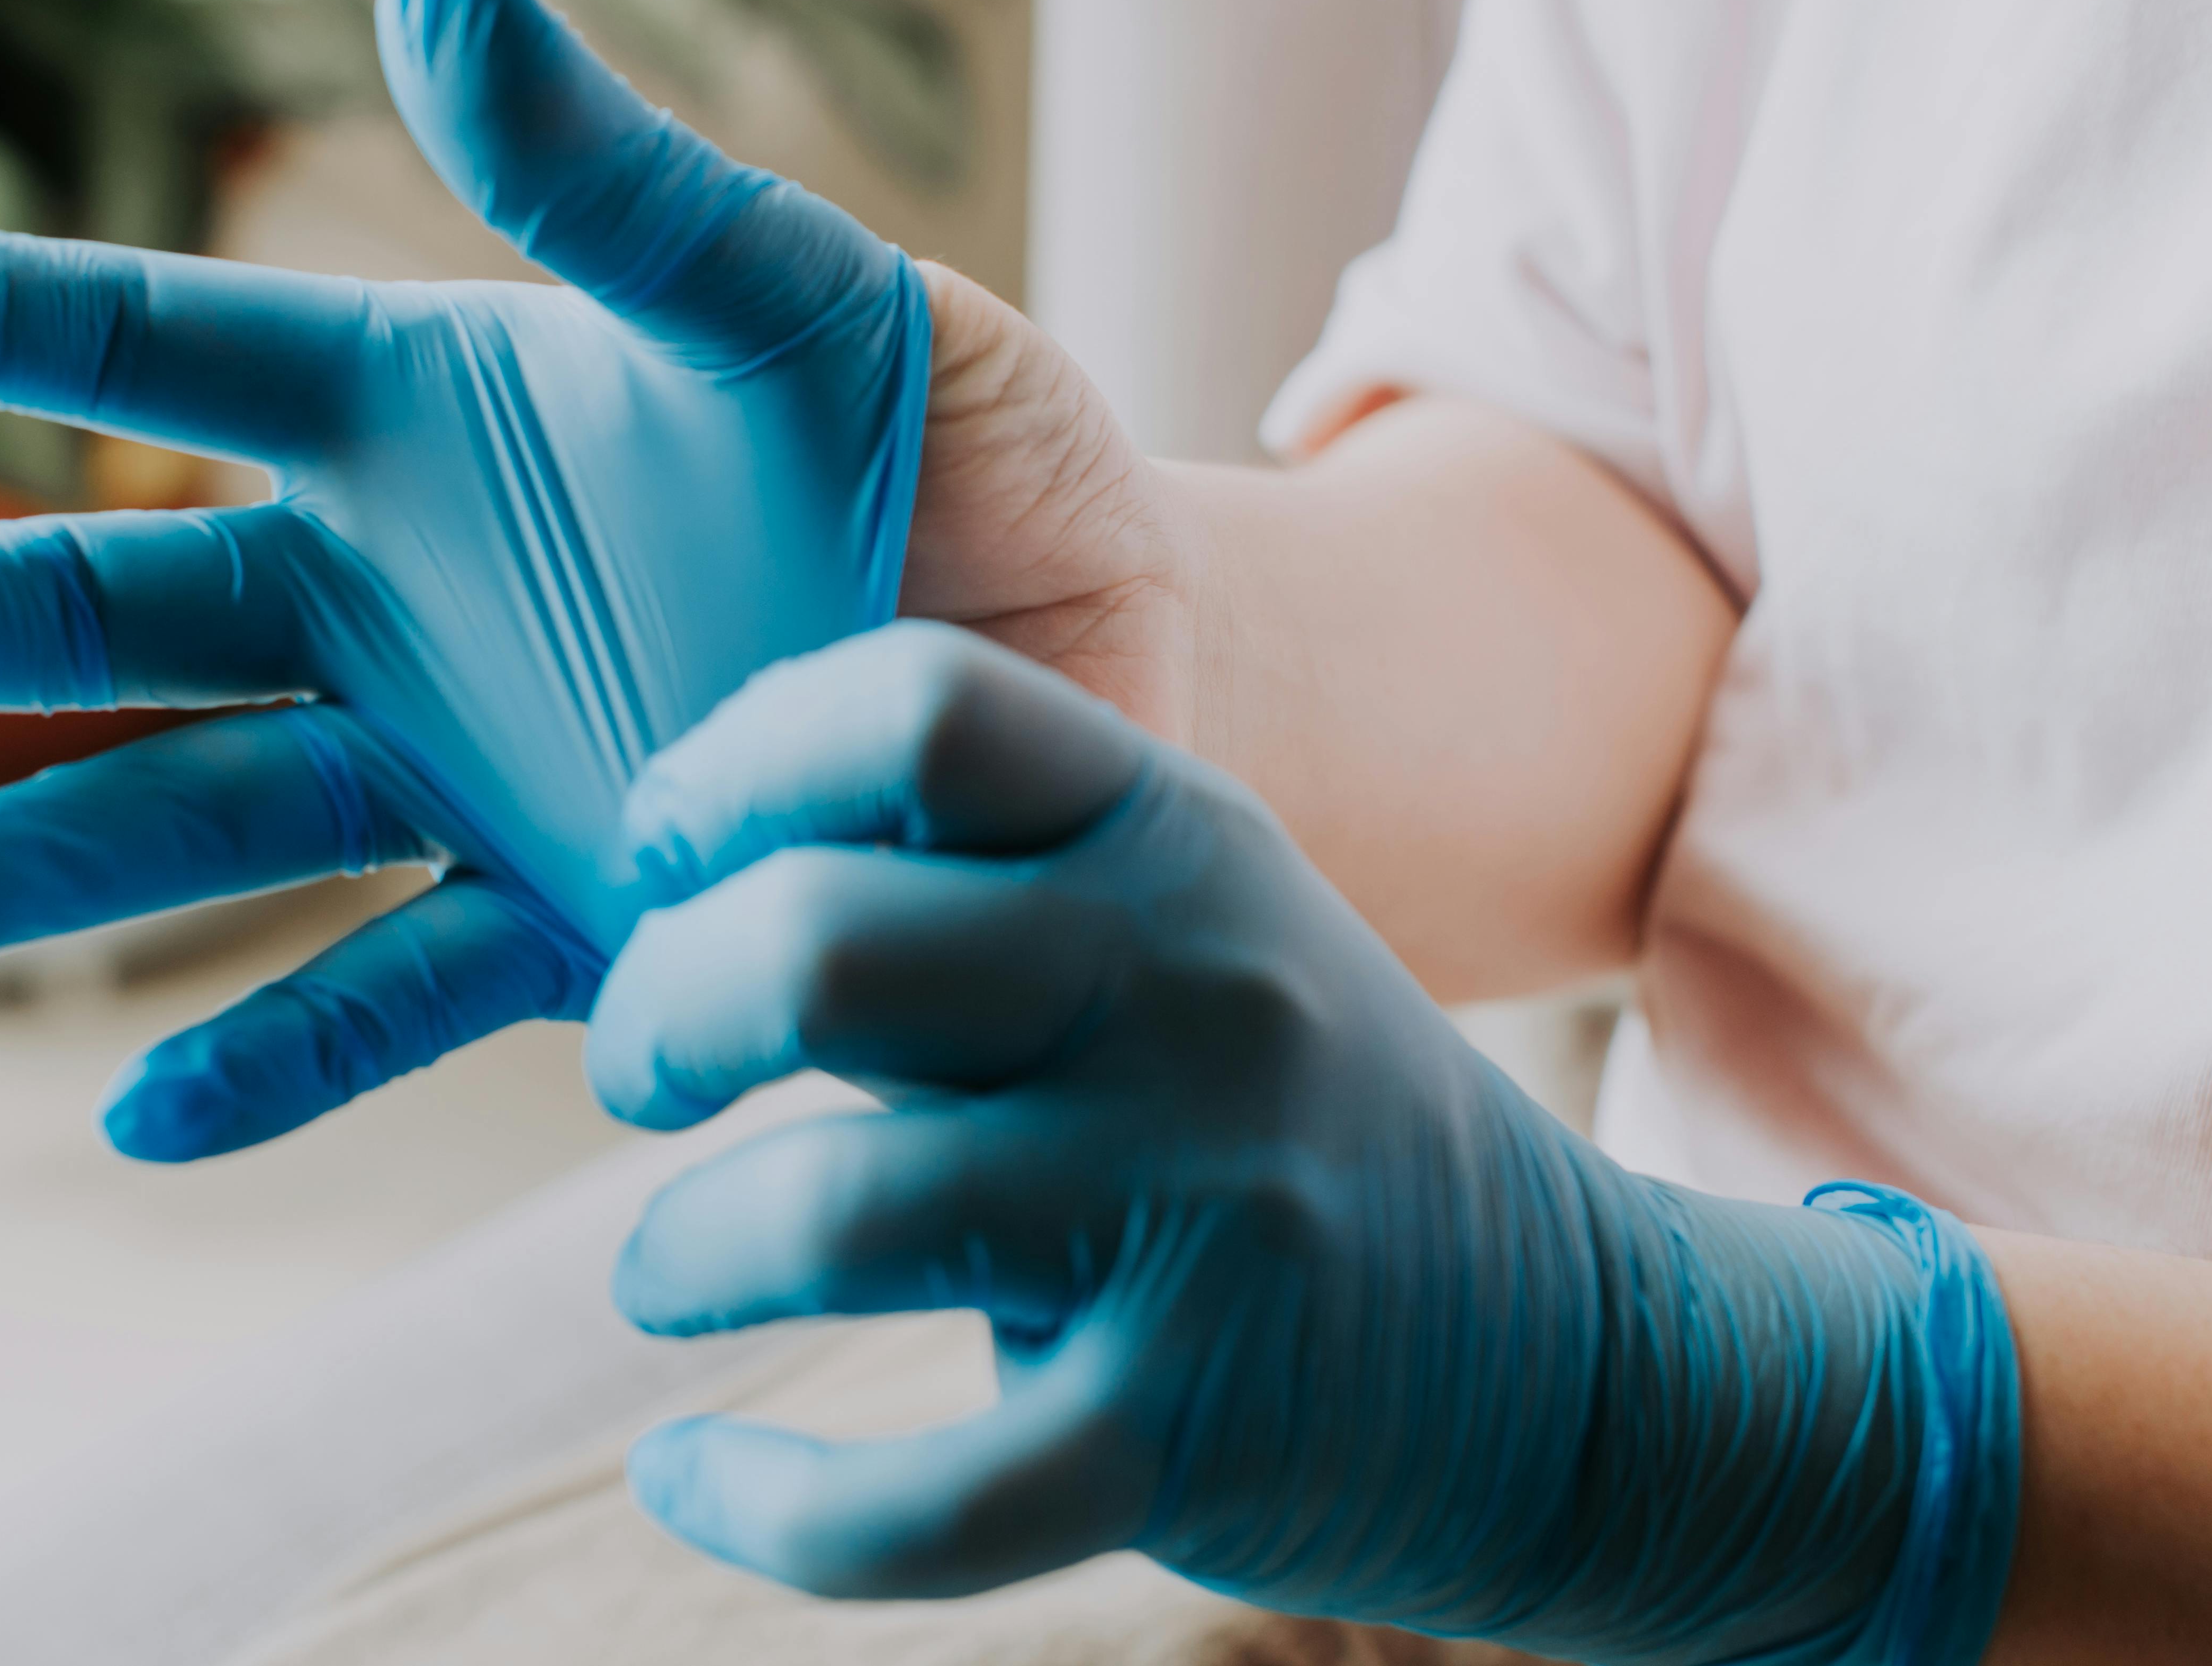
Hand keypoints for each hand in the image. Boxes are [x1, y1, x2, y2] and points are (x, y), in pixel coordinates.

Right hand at [0, 0, 1174, 1159]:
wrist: (1110, 660)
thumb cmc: (970, 446)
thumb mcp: (808, 301)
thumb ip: (619, 184)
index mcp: (432, 420)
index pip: (152, 349)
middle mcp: (408, 599)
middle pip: (117, 606)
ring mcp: (466, 769)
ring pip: (208, 819)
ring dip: (42, 862)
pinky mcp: (565, 922)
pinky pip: (390, 997)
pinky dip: (273, 1054)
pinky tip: (145, 1115)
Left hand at [590, 623, 2021, 1662]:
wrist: (1574, 1359)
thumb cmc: (1291, 1119)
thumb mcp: (1188, 931)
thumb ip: (972, 888)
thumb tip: (680, 883)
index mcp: (1179, 838)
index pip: (915, 706)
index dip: (729, 766)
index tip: (657, 858)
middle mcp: (1194, 995)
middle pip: (821, 943)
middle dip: (659, 1013)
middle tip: (636, 1073)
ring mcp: (1204, 1214)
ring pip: (828, 1217)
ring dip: (676, 1251)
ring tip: (664, 1271)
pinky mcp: (1193, 1433)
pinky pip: (906, 1506)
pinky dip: (754, 1506)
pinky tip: (689, 1477)